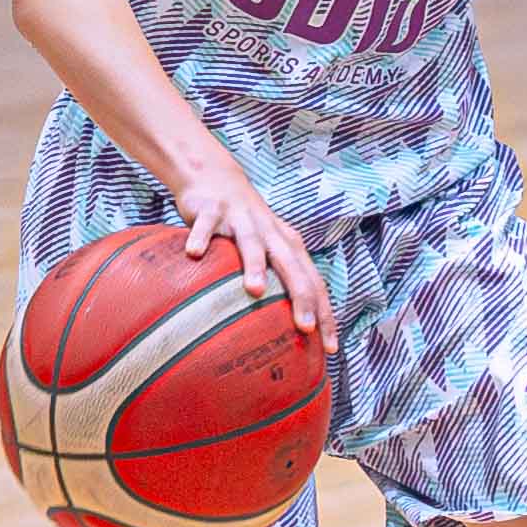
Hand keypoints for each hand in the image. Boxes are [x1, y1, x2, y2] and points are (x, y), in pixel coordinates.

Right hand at [176, 161, 337, 349]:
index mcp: (288, 246)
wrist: (216, 178)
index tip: (331, 348)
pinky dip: (201, 237)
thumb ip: (273, 282)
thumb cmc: (245, 225)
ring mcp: (243, 221)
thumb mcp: (266, 250)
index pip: (314, 283)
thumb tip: (278, 335)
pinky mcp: (213, 211)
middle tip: (306, 328)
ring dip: (254, 265)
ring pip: (252, 244)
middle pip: (292, 267)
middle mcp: (271, 234)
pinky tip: (194, 253)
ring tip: (255, 290)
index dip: (325, 314)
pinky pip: (206, 226)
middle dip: (301, 297)